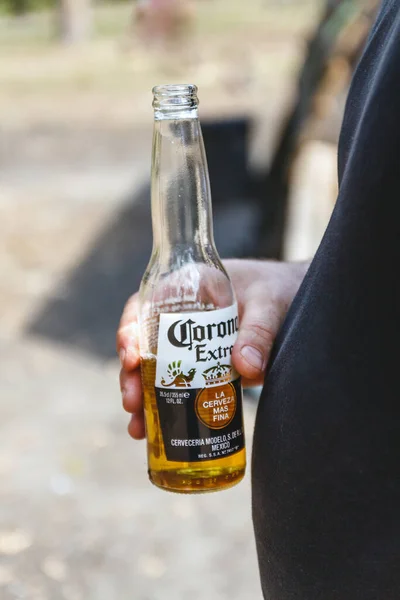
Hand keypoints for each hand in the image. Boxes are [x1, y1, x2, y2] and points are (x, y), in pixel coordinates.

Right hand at [117, 259, 308, 439]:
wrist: (300, 302)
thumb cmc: (280, 290)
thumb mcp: (270, 305)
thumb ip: (259, 332)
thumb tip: (245, 367)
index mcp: (187, 289)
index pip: (144, 306)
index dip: (129, 331)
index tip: (131, 357)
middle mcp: (179, 318)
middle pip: (143, 345)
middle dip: (131, 376)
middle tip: (132, 402)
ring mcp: (188, 345)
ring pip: (153, 371)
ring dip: (142, 398)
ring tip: (138, 428)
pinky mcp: (201, 368)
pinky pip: (176, 387)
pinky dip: (164, 409)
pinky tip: (155, 432)